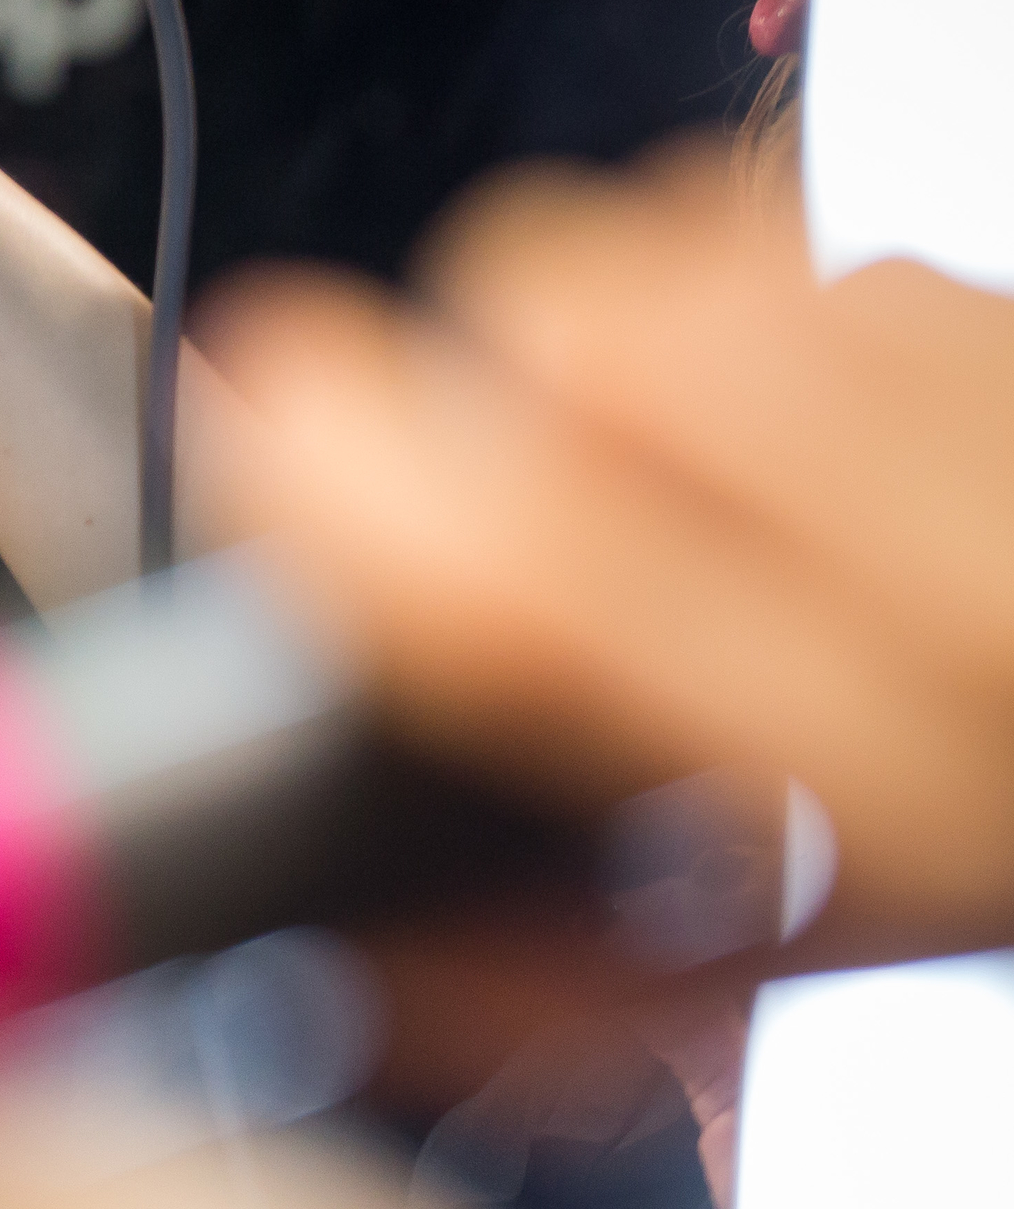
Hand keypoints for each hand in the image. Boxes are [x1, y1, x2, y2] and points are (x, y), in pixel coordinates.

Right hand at [204, 148, 1013, 970]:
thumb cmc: (994, 832)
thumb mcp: (796, 972)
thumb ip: (543, 976)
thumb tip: (333, 923)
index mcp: (895, 804)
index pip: (550, 586)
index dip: (349, 487)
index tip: (266, 431)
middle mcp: (982, 596)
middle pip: (580, 335)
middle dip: (474, 380)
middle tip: (488, 476)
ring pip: (676, 250)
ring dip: (595, 327)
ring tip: (637, 446)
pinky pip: (800, 232)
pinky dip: (731, 298)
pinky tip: (770, 413)